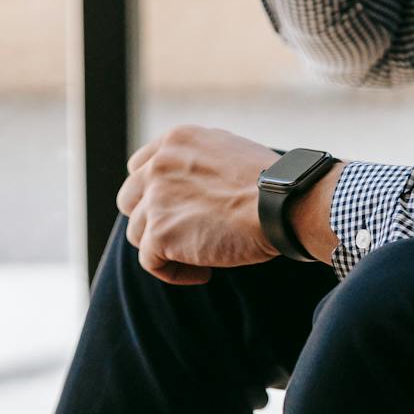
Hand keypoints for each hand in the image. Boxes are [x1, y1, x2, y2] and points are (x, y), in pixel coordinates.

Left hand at [116, 125, 279, 283]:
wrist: (283, 203)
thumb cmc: (273, 184)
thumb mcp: (229, 152)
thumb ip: (200, 162)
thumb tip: (192, 186)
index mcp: (177, 140)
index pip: (140, 165)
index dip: (153, 191)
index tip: (176, 209)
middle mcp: (159, 164)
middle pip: (130, 199)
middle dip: (152, 219)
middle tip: (185, 234)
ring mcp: (156, 197)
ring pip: (138, 232)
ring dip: (165, 248)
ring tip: (202, 258)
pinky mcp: (160, 232)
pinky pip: (151, 262)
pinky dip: (175, 273)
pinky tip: (205, 273)